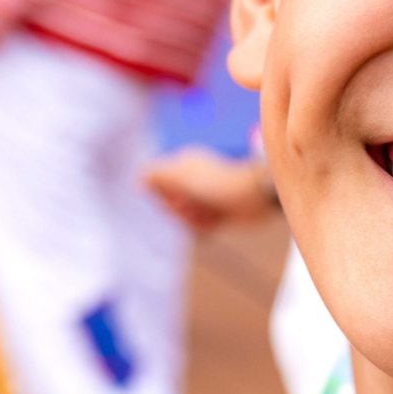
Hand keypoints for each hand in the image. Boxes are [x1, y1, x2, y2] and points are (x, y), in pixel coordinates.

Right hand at [142, 147, 276, 232]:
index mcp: (182, 166)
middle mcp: (191, 180)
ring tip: (210, 212)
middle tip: (196, 204)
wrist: (254, 197)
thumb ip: (156, 175)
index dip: (164, 197)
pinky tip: (217, 221)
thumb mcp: (180, 176)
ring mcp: (204, 197)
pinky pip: (200, 227)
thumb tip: (137, 179)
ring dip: (195, 220)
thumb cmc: (216, 183)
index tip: (176, 196)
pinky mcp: (216, 213)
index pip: (156, 187)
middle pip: (169, 206)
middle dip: (181, 211)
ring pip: (184, 219)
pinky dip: (206, 226)